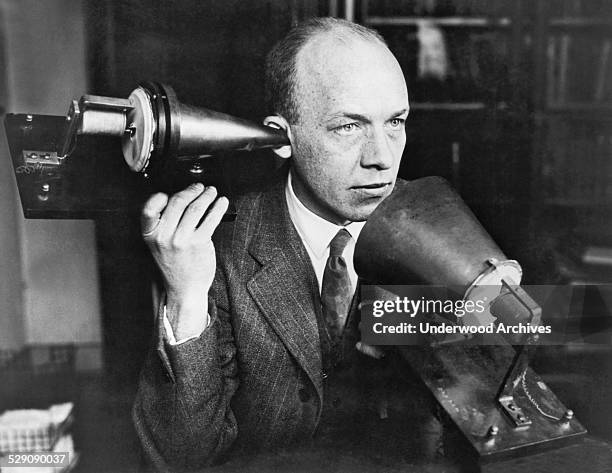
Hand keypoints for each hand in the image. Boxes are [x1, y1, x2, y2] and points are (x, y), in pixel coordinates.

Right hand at [141, 183, 228, 337]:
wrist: (184, 288)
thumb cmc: (174, 264)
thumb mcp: (159, 245)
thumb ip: (164, 224)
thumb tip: (182, 198)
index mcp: (151, 235)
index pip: (149, 209)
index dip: (158, 197)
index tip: (169, 192)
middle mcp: (164, 236)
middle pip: (177, 202)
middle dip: (191, 190)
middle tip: (199, 187)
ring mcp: (182, 239)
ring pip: (195, 208)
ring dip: (206, 196)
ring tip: (211, 192)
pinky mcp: (199, 243)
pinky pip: (210, 219)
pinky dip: (218, 207)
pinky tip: (222, 202)